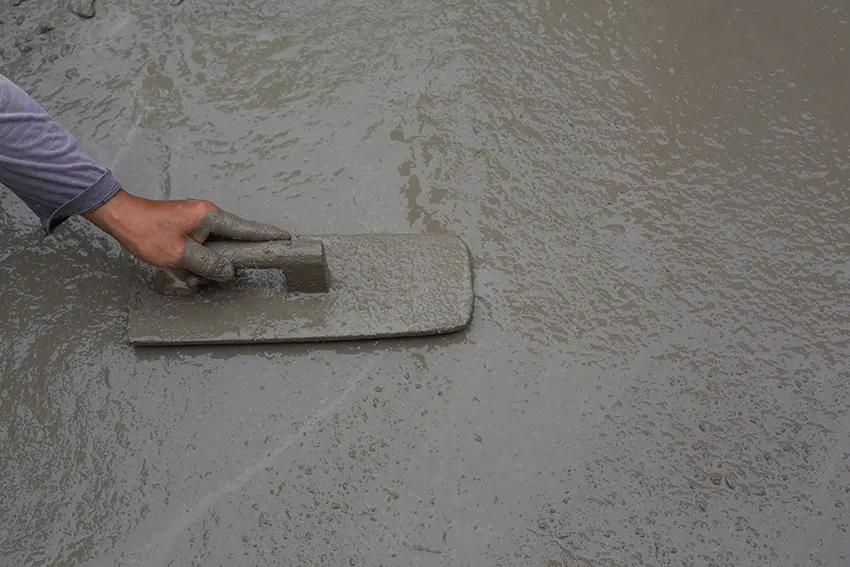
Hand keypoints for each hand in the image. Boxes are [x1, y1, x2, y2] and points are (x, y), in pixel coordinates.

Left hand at [84, 189, 289, 280]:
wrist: (120, 218)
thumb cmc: (146, 232)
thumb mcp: (179, 255)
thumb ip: (209, 265)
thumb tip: (228, 272)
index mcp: (211, 216)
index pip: (247, 229)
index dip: (268, 236)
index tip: (287, 240)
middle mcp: (208, 216)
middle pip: (231, 243)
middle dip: (221, 263)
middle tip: (203, 272)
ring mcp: (198, 222)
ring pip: (214, 250)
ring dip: (202, 265)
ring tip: (181, 269)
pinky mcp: (188, 228)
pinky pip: (201, 249)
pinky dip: (193, 261)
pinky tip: (179, 267)